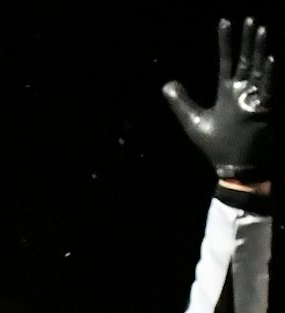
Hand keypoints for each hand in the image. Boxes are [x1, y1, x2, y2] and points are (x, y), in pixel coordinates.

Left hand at [165, 18, 273, 180]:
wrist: (236, 168)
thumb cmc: (217, 147)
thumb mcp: (194, 122)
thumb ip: (181, 102)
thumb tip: (166, 84)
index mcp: (227, 92)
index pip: (226, 61)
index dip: (226, 42)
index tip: (225, 22)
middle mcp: (242, 91)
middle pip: (246, 60)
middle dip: (248, 40)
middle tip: (251, 19)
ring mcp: (254, 99)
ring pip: (259, 69)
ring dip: (260, 50)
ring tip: (262, 30)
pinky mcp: (263, 111)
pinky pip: (267, 89)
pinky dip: (269, 75)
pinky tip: (270, 58)